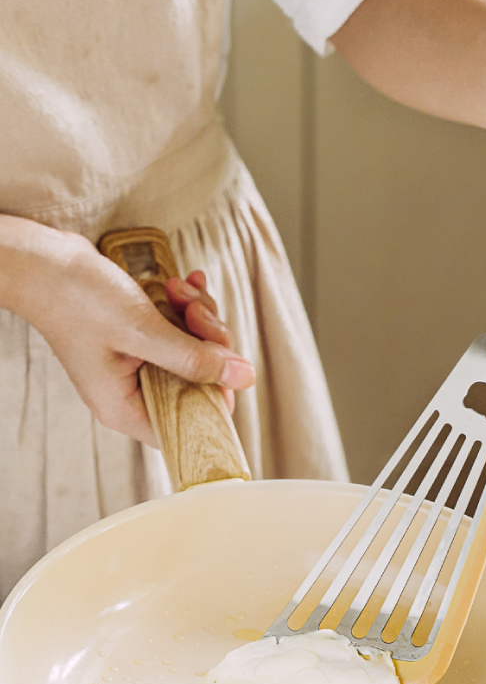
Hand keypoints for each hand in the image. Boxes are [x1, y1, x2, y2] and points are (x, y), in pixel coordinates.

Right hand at [20, 231, 253, 446]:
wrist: (43, 259)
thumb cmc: (77, 299)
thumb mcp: (143, 332)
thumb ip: (195, 358)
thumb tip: (244, 377)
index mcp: (127, 408)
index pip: (189, 424)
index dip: (217, 395)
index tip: (223, 361)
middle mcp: (134, 390)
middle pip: (200, 382)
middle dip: (208, 342)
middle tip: (195, 313)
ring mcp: (138, 363)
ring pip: (196, 349)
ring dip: (199, 315)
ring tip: (180, 291)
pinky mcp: (142, 337)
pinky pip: (182, 328)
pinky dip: (188, 305)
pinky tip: (185, 282)